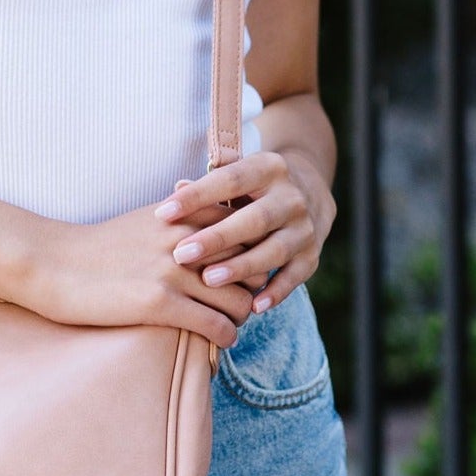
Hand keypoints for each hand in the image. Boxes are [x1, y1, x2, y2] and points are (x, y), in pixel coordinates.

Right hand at [22, 201, 259, 351]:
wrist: (52, 264)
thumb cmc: (98, 246)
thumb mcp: (146, 220)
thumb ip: (183, 220)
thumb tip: (213, 229)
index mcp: (184, 214)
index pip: (246, 232)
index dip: (252, 255)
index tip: (242, 273)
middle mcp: (185, 239)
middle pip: (252, 265)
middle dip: (252, 287)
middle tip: (239, 303)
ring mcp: (173, 272)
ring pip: (240, 300)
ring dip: (241, 317)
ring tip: (230, 325)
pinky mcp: (160, 304)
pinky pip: (216, 325)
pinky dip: (226, 336)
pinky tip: (219, 341)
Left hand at [152, 149, 333, 314]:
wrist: (310, 191)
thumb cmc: (253, 187)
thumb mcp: (236, 176)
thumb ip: (207, 186)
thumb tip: (177, 188)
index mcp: (268, 169)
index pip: (230, 180)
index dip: (196, 197)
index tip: (162, 214)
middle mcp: (291, 197)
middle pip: (255, 219)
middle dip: (217, 239)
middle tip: (181, 255)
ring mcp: (305, 227)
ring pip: (275, 250)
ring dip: (242, 267)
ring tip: (208, 280)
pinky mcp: (312, 255)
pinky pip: (295, 276)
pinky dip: (276, 292)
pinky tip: (252, 306)